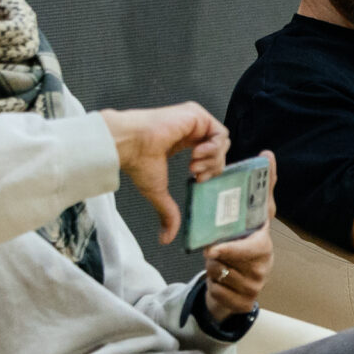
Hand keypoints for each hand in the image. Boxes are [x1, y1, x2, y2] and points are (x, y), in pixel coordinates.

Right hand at [100, 102, 230, 243]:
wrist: (131, 143)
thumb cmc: (138, 162)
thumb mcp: (158, 191)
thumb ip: (167, 212)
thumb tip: (166, 238)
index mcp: (183, 142)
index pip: (210, 156)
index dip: (210, 171)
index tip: (197, 180)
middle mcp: (190, 130)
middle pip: (220, 150)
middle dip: (212, 167)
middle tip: (196, 174)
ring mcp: (195, 121)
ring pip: (222, 142)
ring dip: (212, 159)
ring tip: (194, 165)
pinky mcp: (197, 114)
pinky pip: (220, 133)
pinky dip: (213, 148)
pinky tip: (197, 154)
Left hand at [200, 151, 275, 318]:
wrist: (235, 284)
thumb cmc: (238, 247)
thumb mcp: (245, 218)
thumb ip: (257, 189)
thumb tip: (267, 154)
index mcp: (264, 242)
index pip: (256, 245)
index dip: (235, 247)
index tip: (215, 248)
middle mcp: (265, 264)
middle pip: (231, 263)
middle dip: (218, 257)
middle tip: (211, 251)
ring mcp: (256, 286)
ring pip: (222, 275)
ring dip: (213, 270)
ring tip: (219, 264)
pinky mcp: (244, 302)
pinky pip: (219, 293)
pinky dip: (214, 287)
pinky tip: (221, 282)